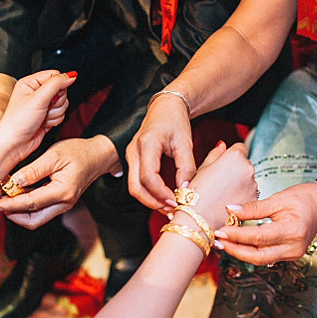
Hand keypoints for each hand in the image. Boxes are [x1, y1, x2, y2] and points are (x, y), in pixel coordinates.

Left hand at [0, 70, 72, 165]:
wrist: (15, 144)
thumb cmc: (18, 122)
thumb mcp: (38, 98)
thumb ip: (56, 84)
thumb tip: (71, 75)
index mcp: (30, 82)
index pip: (55, 75)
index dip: (58, 86)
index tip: (50, 96)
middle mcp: (36, 92)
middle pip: (62, 90)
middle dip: (56, 103)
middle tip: (44, 109)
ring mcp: (42, 105)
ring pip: (63, 104)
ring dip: (55, 113)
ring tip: (41, 117)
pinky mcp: (47, 116)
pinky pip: (61, 114)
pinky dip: (54, 121)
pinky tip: (43, 123)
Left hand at [0, 136, 117, 228]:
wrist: (99, 156)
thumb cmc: (79, 152)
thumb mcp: (54, 155)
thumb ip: (33, 170)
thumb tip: (14, 183)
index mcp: (62, 192)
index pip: (31, 204)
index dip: (10, 205)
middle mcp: (64, 203)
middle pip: (33, 221)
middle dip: (13, 215)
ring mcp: (63, 205)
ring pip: (36, 219)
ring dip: (19, 213)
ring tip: (4, 200)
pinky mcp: (61, 202)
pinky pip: (41, 211)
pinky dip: (27, 207)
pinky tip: (17, 196)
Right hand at [125, 92, 195, 210]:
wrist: (165, 108)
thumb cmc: (176, 122)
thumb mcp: (185, 143)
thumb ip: (186, 167)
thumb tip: (184, 190)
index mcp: (147, 144)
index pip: (148, 177)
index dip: (161, 193)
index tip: (176, 201)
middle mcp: (134, 151)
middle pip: (135, 187)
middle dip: (152, 202)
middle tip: (171, 209)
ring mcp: (130, 156)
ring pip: (134, 187)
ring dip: (150, 200)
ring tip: (169, 205)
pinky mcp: (133, 160)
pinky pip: (137, 181)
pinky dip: (149, 193)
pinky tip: (163, 197)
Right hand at [182, 142, 256, 232]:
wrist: (199, 220)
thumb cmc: (196, 194)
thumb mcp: (202, 168)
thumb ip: (216, 154)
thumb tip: (222, 145)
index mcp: (235, 157)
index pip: (241, 147)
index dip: (231, 156)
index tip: (224, 165)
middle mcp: (248, 169)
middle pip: (244, 165)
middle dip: (235, 171)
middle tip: (218, 182)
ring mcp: (253, 186)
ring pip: (248, 181)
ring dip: (239, 185)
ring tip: (221, 195)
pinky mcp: (254, 201)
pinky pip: (249, 195)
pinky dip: (241, 198)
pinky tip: (227, 203)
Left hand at [213, 181, 316, 263]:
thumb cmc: (304, 198)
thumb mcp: (278, 199)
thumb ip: (254, 208)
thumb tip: (230, 209)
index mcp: (292, 230)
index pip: (258, 237)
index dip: (237, 236)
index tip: (220, 230)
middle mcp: (293, 247)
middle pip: (257, 256)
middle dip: (235, 250)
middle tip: (217, 241)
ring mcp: (293, 254)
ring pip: (260, 259)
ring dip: (240, 253)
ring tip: (223, 243)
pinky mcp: (290, 255)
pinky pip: (266, 257)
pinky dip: (250, 252)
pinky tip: (237, 244)